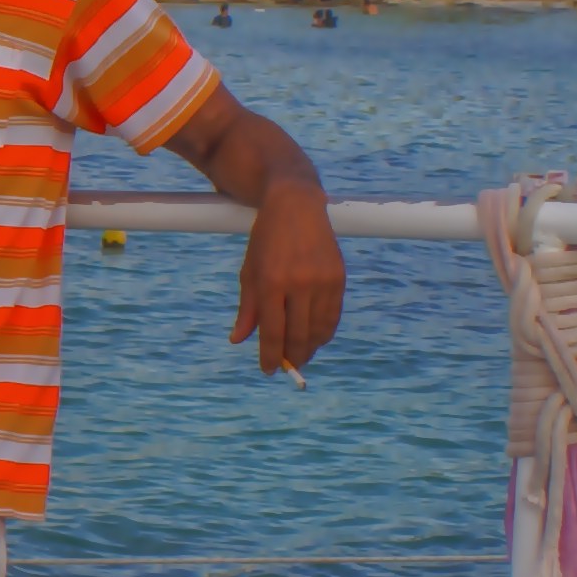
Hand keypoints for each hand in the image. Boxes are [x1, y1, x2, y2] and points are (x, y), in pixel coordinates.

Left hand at [229, 181, 345, 374]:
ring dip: (309, 348)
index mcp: (270, 283)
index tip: (268, 370)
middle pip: (297, 335)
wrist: (295, 205)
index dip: (270, 356)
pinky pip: (332, 316)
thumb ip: (246, 309)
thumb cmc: (266, 242)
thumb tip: (238, 340)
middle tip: (287, 367)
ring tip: (301, 356)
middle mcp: (298, 283)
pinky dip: (324, 332)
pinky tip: (315, 338)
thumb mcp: (249, 272)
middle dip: (292, 357)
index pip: (272, 332)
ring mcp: (321, 280)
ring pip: (318, 329)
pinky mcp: (338, 277)